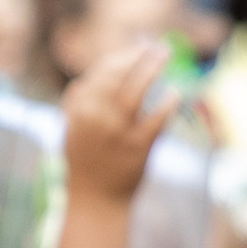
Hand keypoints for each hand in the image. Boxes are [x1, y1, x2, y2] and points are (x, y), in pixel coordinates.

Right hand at [57, 38, 178, 247]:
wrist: (95, 202)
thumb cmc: (85, 163)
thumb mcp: (71, 132)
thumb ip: (76, 105)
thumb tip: (83, 80)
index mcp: (79, 110)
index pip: (101, 71)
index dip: (121, 56)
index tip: (136, 48)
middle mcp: (95, 117)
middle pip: (118, 74)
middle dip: (138, 54)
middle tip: (156, 45)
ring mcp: (116, 132)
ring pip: (136, 90)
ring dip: (152, 67)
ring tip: (165, 55)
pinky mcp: (137, 148)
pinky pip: (156, 119)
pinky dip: (166, 103)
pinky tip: (175, 94)